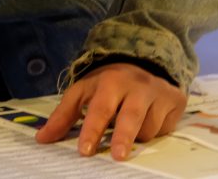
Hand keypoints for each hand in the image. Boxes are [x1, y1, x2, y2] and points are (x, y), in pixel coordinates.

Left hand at [36, 63, 185, 160]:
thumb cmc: (109, 82)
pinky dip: (154, 130)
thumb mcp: (84, 91)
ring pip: (148, 129)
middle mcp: (136, 86)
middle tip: (116, 156)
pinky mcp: (176, 101)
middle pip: (130, 116)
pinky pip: (164, 128)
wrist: (148, 60)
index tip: (85, 150)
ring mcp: (158, 93)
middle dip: (122, 137)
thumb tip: (42, 139)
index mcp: (110, 81)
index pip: (99, 109)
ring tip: (128, 128)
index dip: (92, 130)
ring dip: (136, 137)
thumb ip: (63, 115)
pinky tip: (148, 120)